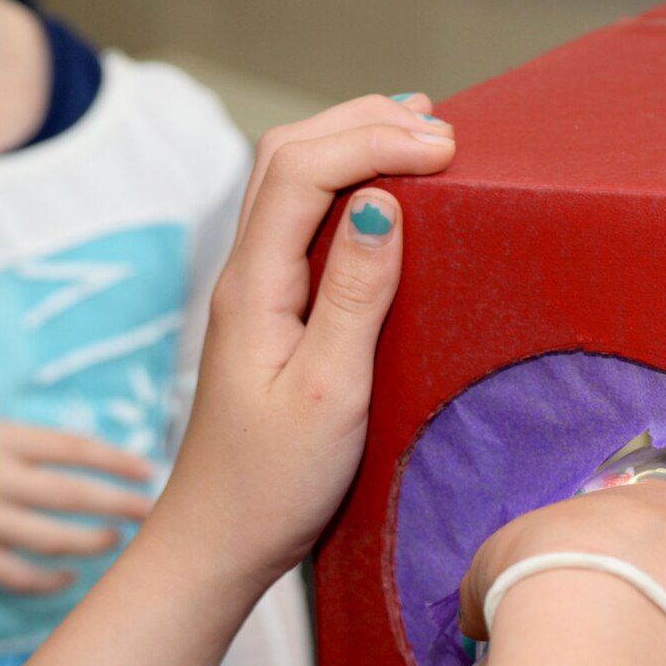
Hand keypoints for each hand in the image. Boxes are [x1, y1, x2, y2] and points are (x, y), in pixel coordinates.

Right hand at [0, 422, 156, 593]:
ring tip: (117, 539)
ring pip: (52, 539)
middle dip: (118, 503)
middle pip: (72, 494)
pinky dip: (49, 582)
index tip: (149, 471)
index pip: (72, 448)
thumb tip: (66, 453)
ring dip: (92, 542)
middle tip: (151, 511)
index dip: (115, 461)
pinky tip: (71, 578)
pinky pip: (19, 577)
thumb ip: (10, 440)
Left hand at [161, 93, 455, 586]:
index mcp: (254, 287)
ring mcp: (256, 293)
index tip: (445, 150)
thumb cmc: (272, 484)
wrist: (220, 541)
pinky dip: (346, 187)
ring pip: (292, 182)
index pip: (303, 171)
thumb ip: (353, 296)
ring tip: (419, 134)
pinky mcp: (272, 316)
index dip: (372, 141)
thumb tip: (380, 205)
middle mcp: (246, 276)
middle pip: (289, 156)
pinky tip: (385, 199)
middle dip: (363, 124)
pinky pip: (303, 223)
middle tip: (442, 128)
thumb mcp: (327, 393)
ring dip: (352, 144)